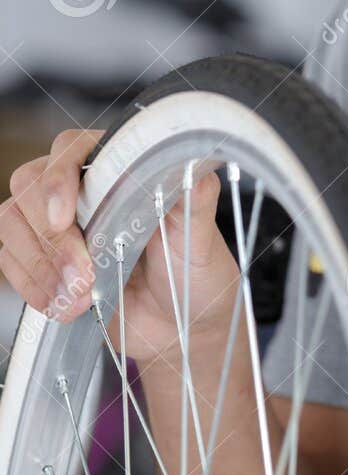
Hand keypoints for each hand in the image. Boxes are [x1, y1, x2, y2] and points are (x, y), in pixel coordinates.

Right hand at [0, 128, 239, 364]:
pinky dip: (31, 286)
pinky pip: (10, 259)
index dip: (58, 178)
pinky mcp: (41, 258)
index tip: (64, 218)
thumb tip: (191, 159)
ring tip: (79, 299)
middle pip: (29, 186)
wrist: (182, 326)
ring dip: (39, 266)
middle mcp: (81, 188)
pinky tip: (62, 305)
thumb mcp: (202, 236)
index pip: (70, 148)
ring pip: (11, 222)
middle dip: (51, 238)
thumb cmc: (195, 274)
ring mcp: (56, 223)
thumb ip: (195, 197)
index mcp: (118, 168)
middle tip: (82, 278)